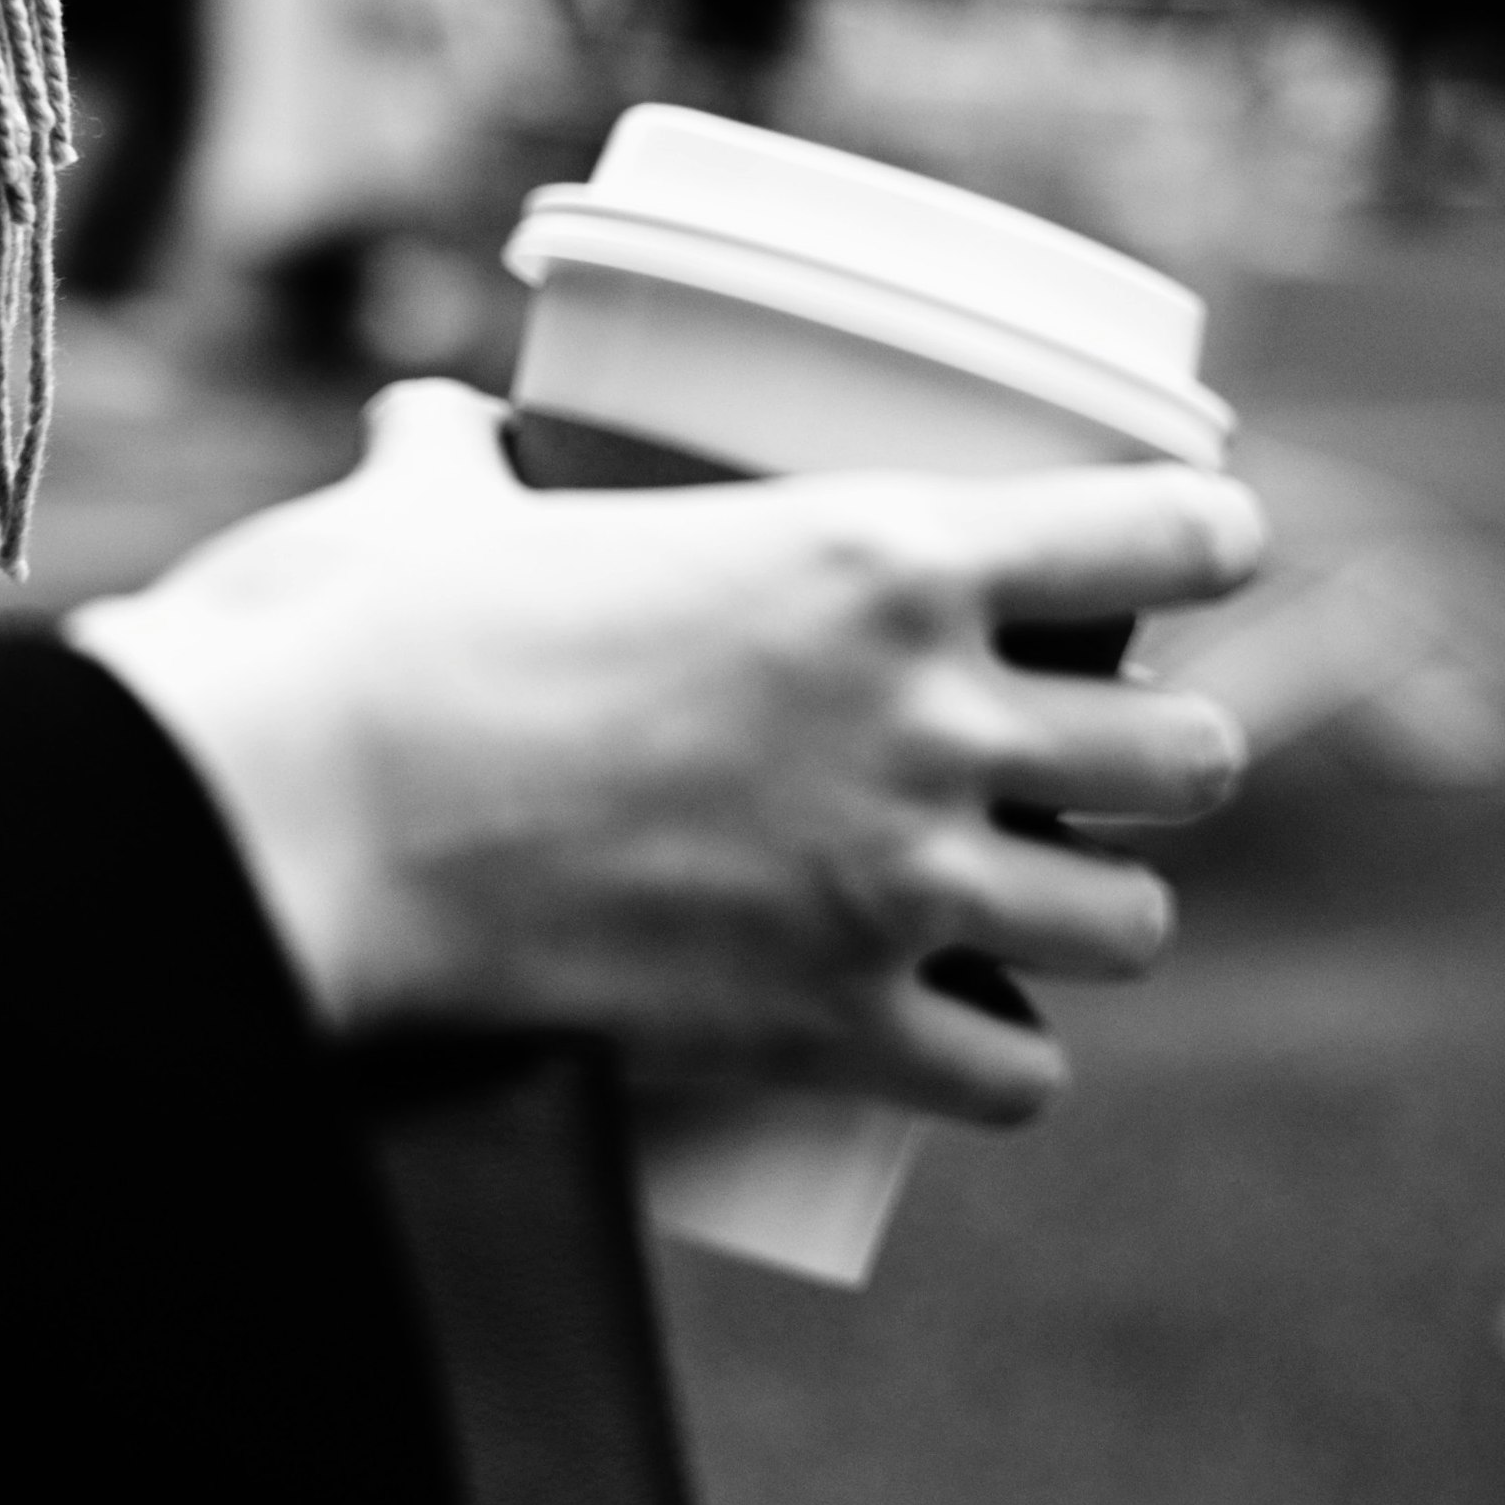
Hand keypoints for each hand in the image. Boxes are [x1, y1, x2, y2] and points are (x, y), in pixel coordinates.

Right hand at [65, 383, 1262, 1124]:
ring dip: (1090, 916)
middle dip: (1159, 762)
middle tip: (1083, 756)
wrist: (299, 827)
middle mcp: (930, 719)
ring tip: (1033, 904)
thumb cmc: (363, 643)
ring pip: (1128, 928)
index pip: (1167, 533)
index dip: (1206, 545)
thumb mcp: (434, 506)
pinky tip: (962, 1039)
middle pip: (1191, 758)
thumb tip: (425, 426)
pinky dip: (996, 1064)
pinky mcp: (830, 1029)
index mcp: (877, 552)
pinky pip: (1013, 1078)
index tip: (1196, 556)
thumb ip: (456, 459)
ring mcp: (896, 887)